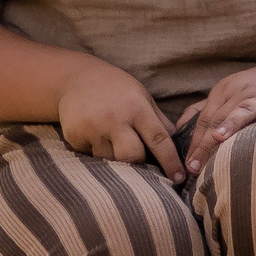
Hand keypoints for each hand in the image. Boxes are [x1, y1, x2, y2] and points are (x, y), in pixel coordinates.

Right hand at [57, 58, 183, 178]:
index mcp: (136, 108)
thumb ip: (159, 121)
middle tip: (138, 156)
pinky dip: (97, 152)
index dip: (170, 161)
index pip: (158, 139)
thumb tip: (180, 147)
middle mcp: (114, 118)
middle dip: (138, 163)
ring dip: (116, 158)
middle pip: (132, 156)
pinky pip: (91, 156)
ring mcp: (92, 128)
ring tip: (112, 141)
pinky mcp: (74, 136)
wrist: (75, 78)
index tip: (179, 177)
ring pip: (110, 160)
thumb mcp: (142, 97)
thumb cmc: (116, 89)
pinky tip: (95, 136)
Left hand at [182, 60, 255, 172]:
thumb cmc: (255, 92)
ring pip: (244, 110)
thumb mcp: (227, 95)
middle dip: (205, 143)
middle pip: (219, 118)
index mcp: (223, 91)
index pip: (204, 120)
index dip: (194, 142)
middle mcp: (240, 91)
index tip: (187, 165)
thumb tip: (176, 129)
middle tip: (196, 166)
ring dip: (231, 124)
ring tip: (219, 138)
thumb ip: (203, 110)